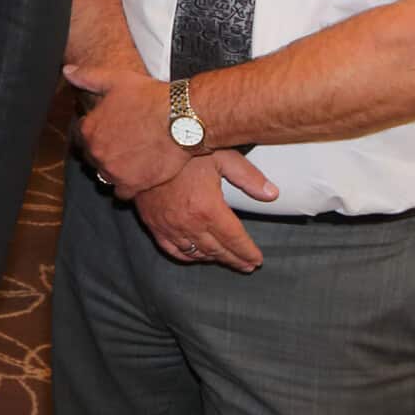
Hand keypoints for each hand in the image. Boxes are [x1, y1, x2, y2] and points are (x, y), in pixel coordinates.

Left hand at [66, 62, 191, 198]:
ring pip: (106, 175)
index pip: (81, 138)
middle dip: (105, 152)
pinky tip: (139, 175)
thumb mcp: (116, 80)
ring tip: (132, 159)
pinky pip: (121, 193)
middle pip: (94, 158)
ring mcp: (112, 170)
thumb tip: (67, 72)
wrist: (182, 119)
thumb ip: (87, 77)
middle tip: (124, 145)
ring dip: (115, 169)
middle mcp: (96, 152)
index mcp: (88, 129)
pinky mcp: (132, 185)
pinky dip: (128, 186)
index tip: (110, 131)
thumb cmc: (150, 98)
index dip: (96, 134)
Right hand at [132, 152, 278, 271]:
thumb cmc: (185, 149)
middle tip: (247, 266)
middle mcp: (189, 223)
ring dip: (214, 259)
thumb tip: (272, 195)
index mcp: (208, 208)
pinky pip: (172, 249)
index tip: (257, 260)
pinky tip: (196, 255)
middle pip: (217, 250)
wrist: (143, 148)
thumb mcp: (223, 157)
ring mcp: (169, 226)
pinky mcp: (153, 224)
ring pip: (196, 253)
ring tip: (226, 260)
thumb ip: (249, 178)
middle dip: (235, 259)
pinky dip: (187, 256)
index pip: (234, 239)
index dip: (248, 252)